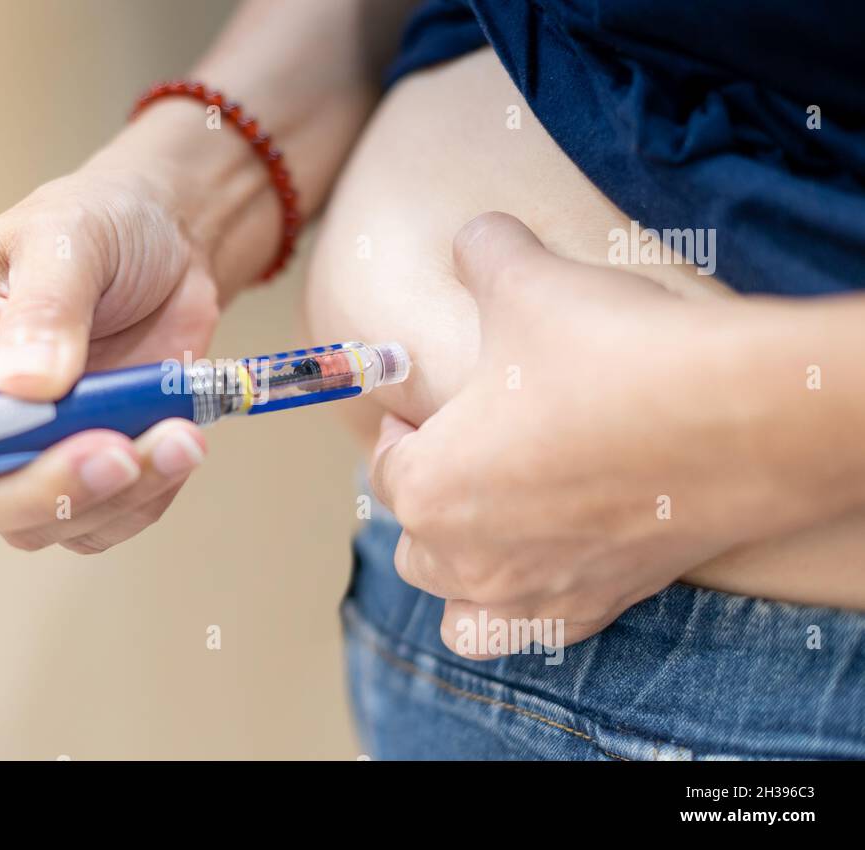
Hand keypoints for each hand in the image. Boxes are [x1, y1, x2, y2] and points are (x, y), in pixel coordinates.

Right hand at [0, 164, 218, 553]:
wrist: (177, 249)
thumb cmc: (101, 224)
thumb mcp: (70, 235)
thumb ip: (48, 303)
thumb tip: (27, 387)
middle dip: (30, 490)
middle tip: (113, 453)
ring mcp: (15, 454)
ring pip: (28, 524)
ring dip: (107, 495)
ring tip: (175, 434)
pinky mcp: (78, 479)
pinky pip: (96, 524)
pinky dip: (145, 496)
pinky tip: (179, 439)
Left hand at [370, 212, 787, 654]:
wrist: (738, 417)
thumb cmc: (610, 356)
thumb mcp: (527, 282)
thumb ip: (484, 253)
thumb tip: (475, 235)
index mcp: (426, 489)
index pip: (385, 470)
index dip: (402, 430)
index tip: (426, 406)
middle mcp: (466, 559)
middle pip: (415, 542)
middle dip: (429, 496)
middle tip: (468, 447)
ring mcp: (532, 593)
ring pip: (460, 604)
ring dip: (461, 567)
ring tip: (491, 520)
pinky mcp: (599, 606)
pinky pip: (533, 635)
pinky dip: (525, 609)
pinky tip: (549, 565)